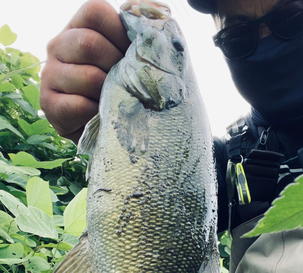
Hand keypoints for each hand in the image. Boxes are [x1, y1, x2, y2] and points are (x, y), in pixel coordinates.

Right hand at [40, 0, 129, 142]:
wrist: (100, 127)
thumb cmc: (116, 88)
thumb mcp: (123, 61)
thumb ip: (132, 44)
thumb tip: (150, 35)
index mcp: (77, 28)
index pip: (95, 12)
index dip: (119, 31)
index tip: (131, 54)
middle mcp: (57, 46)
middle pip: (90, 44)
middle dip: (117, 67)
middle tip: (126, 83)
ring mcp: (49, 74)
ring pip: (88, 77)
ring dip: (109, 92)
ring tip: (115, 100)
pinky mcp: (49, 104)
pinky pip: (80, 105)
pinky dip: (98, 112)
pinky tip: (102, 114)